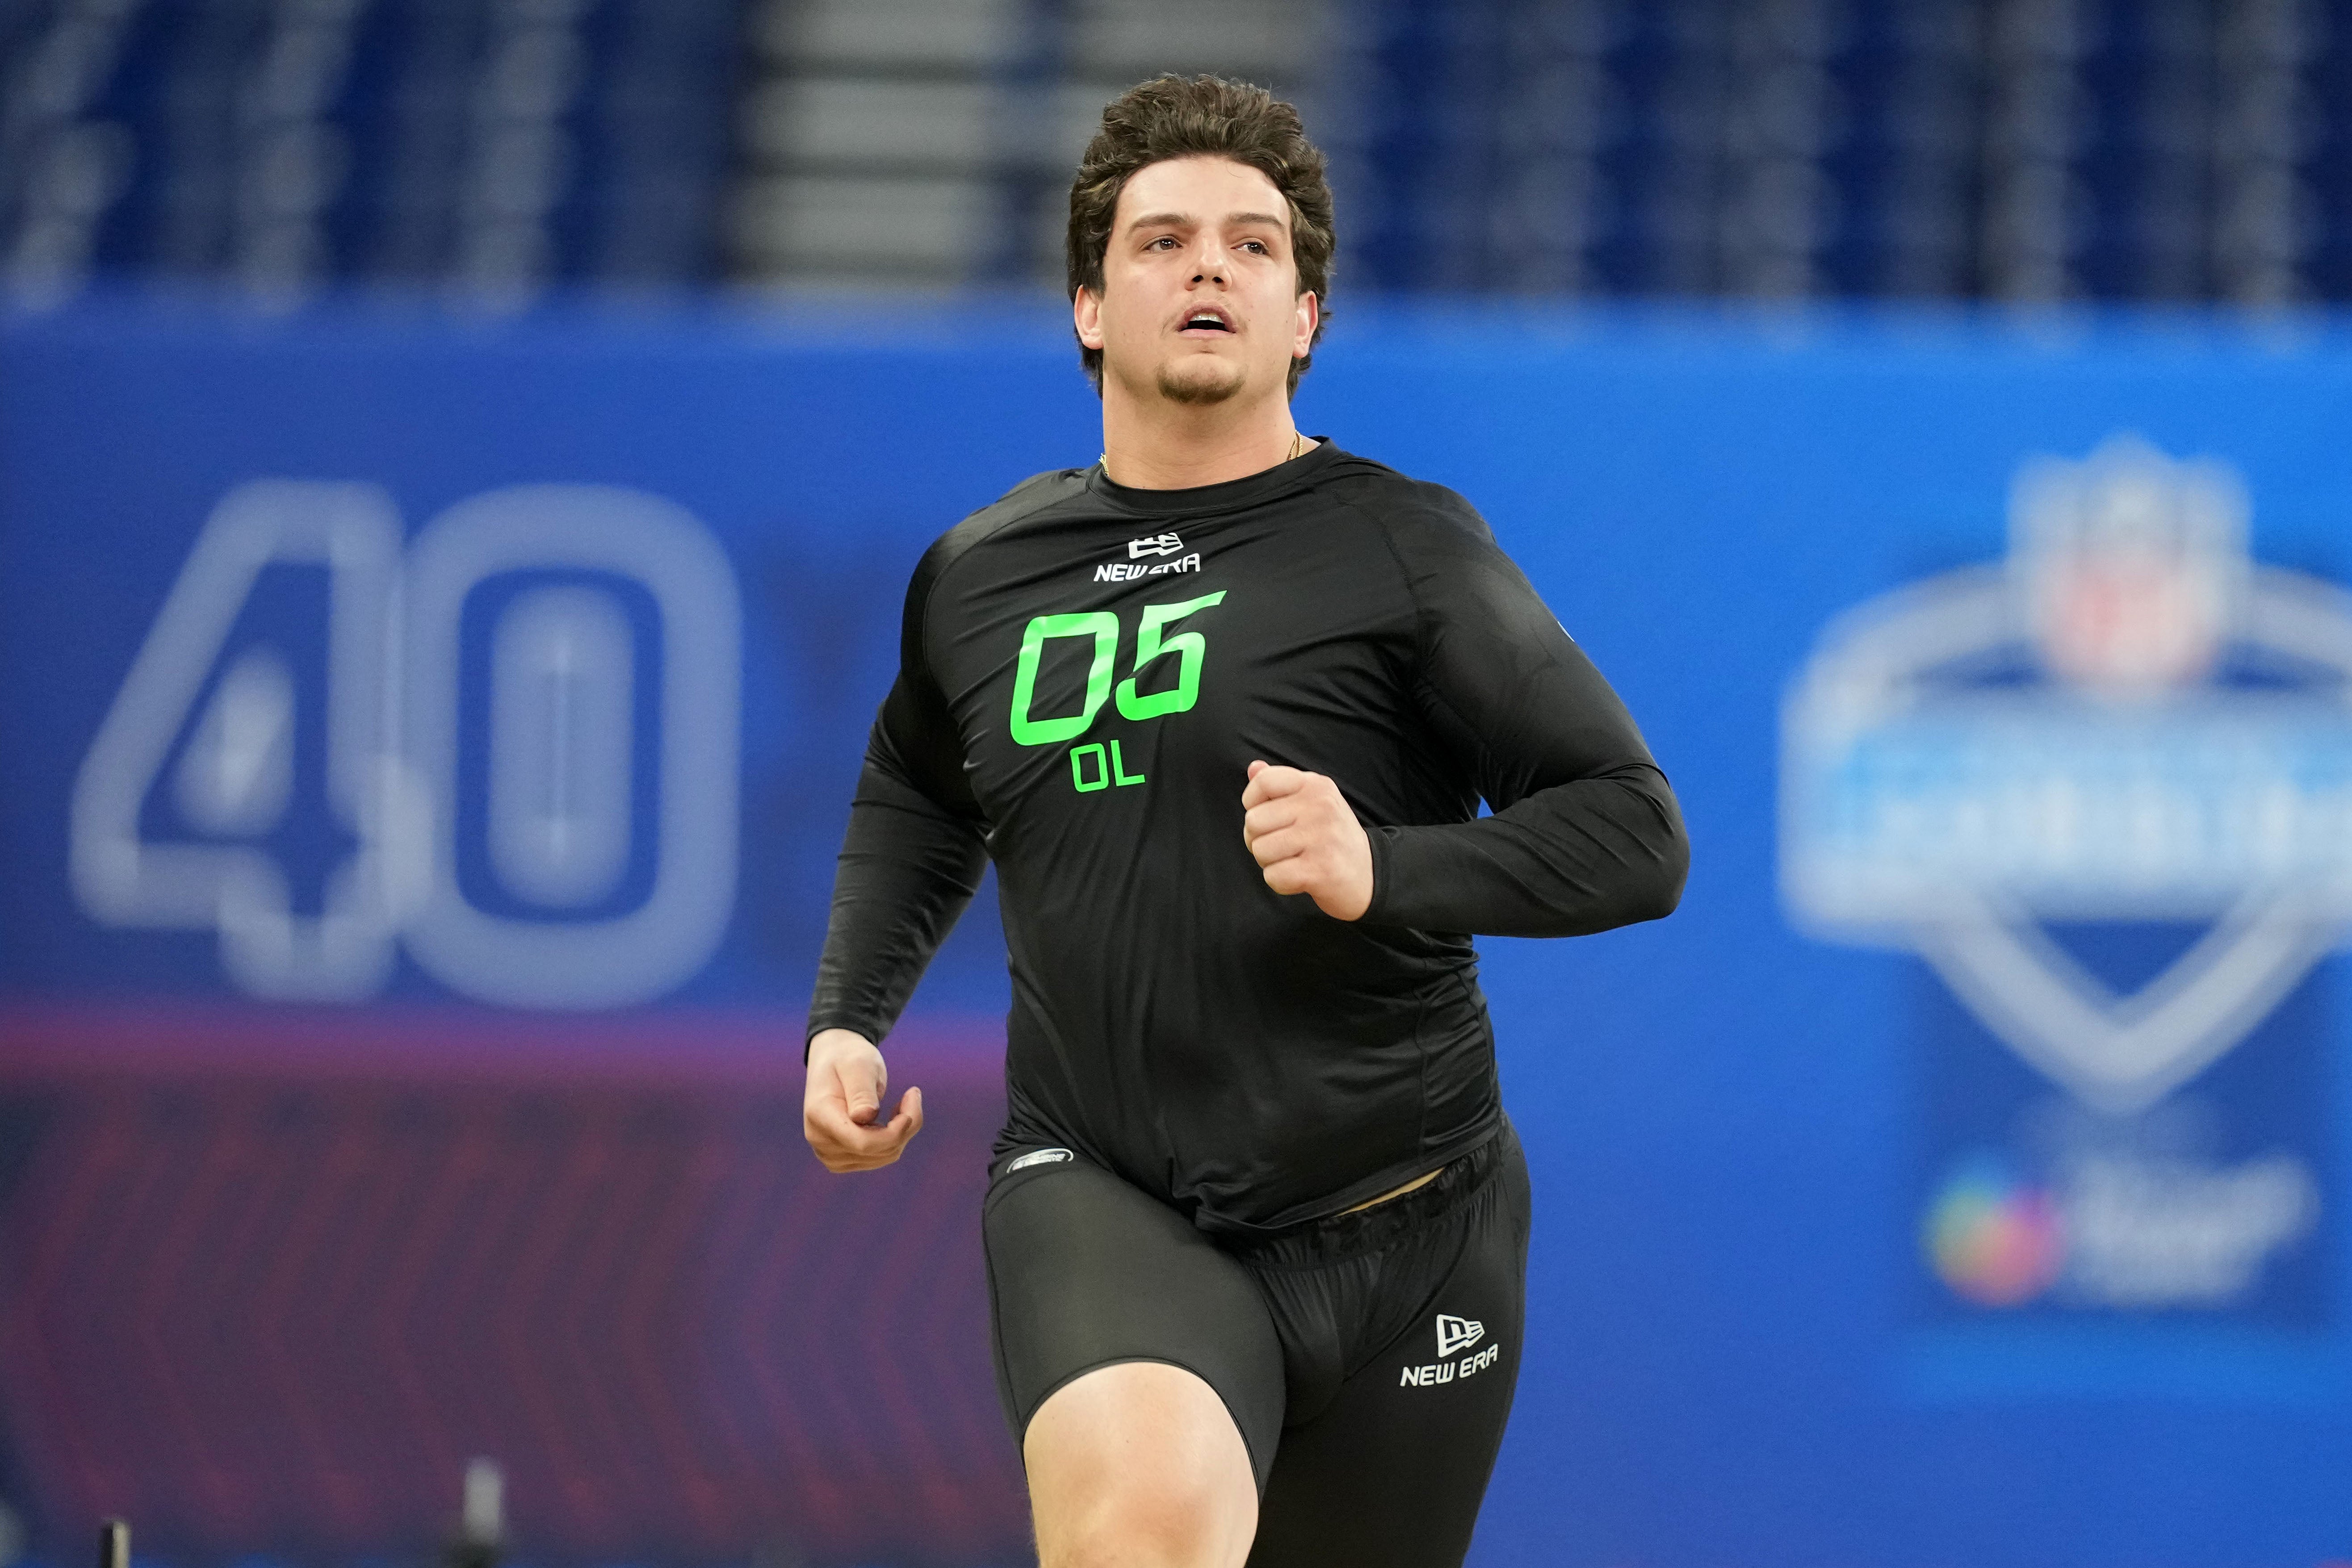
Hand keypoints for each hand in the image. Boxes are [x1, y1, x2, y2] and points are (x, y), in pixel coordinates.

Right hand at [804, 1028, 923, 1171]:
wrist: (834, 1062)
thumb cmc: (848, 1059)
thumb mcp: (858, 1065)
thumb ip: (861, 1091)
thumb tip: (865, 1116)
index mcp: (820, 1115)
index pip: (863, 1143)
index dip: (894, 1133)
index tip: (911, 1100)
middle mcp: (821, 1140)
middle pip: (877, 1151)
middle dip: (905, 1125)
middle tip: (913, 1093)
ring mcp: (831, 1154)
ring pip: (885, 1155)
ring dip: (903, 1131)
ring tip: (903, 1101)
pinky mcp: (843, 1159)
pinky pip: (881, 1157)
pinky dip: (895, 1138)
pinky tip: (892, 1117)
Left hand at [1240, 759, 1372, 920]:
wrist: (1369, 874)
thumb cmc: (1331, 836)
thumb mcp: (1313, 801)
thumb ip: (1281, 785)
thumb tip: (1253, 768)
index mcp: (1316, 785)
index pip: (1264, 781)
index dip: (1252, 802)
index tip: (1267, 816)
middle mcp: (1320, 806)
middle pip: (1253, 821)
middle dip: (1258, 839)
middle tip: (1282, 845)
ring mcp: (1321, 838)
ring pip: (1260, 850)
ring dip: (1270, 862)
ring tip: (1293, 860)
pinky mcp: (1319, 870)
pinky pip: (1273, 876)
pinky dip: (1280, 882)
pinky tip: (1300, 877)